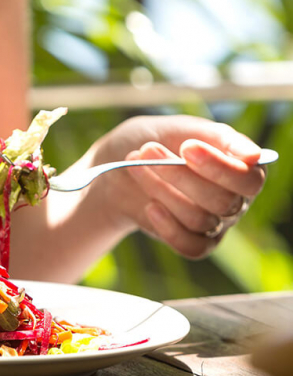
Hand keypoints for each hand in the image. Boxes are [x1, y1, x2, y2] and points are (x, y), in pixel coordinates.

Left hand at [90, 115, 265, 258]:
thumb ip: (217, 137)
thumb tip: (255, 156)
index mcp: (243, 168)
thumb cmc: (157, 142)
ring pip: (199, 219)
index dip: (219, 167)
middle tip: (148, 150)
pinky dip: (168, 228)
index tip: (187, 147)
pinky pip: (191, 246)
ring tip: (136, 166)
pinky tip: (150, 207)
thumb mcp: (181, 128)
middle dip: (180, 175)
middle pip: (222, 201)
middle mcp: (236, 198)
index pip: (248, 179)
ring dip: (161, 191)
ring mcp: (216, 222)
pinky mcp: (194, 240)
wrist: (119, 168)